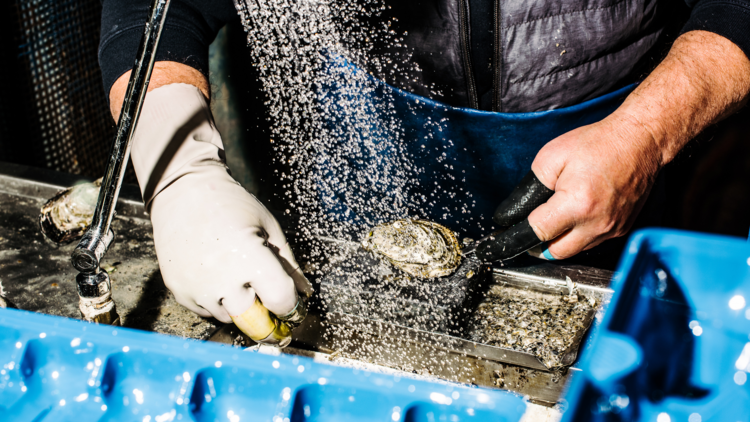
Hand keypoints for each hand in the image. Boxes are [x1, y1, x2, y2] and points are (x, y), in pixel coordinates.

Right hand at [130, 83, 312, 344]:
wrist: (183, 193)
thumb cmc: (232, 205)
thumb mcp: (268, 227)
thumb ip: (289, 264)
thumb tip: (306, 294)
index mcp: (250, 257)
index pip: (281, 302)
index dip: (289, 303)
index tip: (288, 298)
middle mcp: (222, 278)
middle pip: (254, 318)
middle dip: (262, 307)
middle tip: (260, 286)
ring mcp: (198, 287)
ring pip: (229, 317)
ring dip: (238, 305)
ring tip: (233, 272)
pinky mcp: (179, 292)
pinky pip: (206, 311)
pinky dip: (215, 301)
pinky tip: (214, 273)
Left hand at [476, 112, 660, 260]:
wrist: (640, 141)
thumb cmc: (597, 144)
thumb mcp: (551, 158)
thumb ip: (528, 190)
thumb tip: (512, 215)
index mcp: (576, 205)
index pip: (536, 233)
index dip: (515, 235)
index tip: (501, 238)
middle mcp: (596, 224)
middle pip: (555, 252)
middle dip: (536, 244)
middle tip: (526, 230)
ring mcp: (612, 229)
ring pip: (573, 250)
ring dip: (558, 241)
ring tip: (550, 221)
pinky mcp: (621, 229)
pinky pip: (591, 243)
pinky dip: (577, 236)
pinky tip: (572, 218)